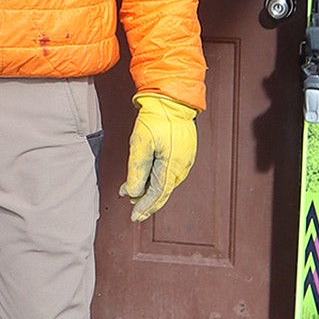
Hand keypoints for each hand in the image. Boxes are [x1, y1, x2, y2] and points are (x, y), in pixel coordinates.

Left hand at [119, 93, 198, 222]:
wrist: (171, 101)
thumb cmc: (156, 119)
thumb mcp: (140, 145)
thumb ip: (137, 172)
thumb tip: (133, 193)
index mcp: (172, 167)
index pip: (157, 195)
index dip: (145, 208)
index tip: (134, 217)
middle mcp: (182, 167)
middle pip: (163, 192)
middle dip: (147, 203)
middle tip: (134, 211)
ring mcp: (185, 161)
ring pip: (165, 183)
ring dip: (150, 190)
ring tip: (133, 193)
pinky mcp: (184, 154)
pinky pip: (169, 173)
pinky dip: (156, 179)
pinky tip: (146, 177)